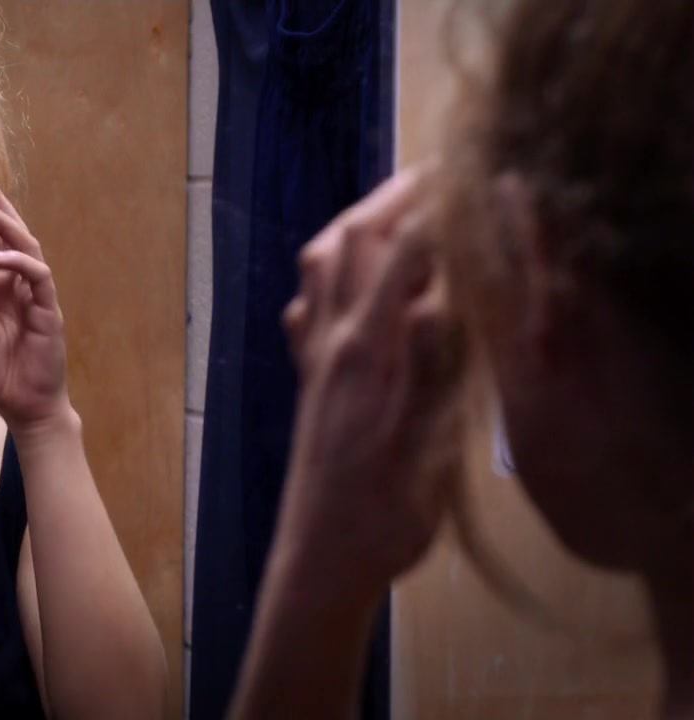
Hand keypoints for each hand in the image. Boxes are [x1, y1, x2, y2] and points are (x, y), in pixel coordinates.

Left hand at [0, 169, 70, 430]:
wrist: (26, 407)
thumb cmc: (0, 374)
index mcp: (2, 287)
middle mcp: (21, 285)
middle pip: (12, 233)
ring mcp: (37, 296)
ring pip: (26, 248)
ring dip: (3, 225)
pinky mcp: (48, 311)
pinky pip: (38, 278)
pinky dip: (18, 263)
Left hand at [276, 166, 462, 588]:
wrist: (319, 558)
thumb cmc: (381, 515)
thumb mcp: (428, 442)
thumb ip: (437, 366)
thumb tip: (447, 295)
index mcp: (365, 353)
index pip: (397, 253)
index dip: (431, 205)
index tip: (464, 173)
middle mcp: (330, 344)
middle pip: (346, 242)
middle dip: (390, 199)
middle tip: (435, 177)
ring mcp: (311, 360)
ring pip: (319, 268)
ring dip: (355, 227)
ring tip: (396, 214)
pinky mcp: (306, 381)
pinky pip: (306, 307)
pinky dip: (330, 277)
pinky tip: (348, 287)